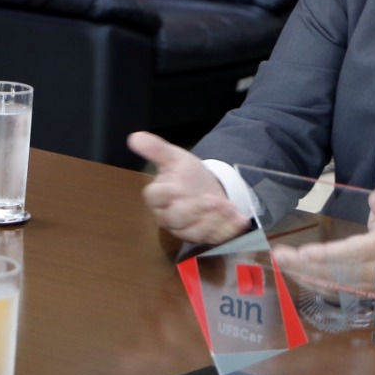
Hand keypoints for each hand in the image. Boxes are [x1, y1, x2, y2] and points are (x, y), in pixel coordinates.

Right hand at [127, 131, 249, 244]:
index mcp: (158, 198)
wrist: (207, 187)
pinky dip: (229, 229)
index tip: (177, 187)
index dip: (165, 194)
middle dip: (195, 210)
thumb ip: (156, 149)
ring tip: (228, 206)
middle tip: (211, 199)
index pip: (155, 198)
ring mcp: (188, 229)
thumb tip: (134, 137)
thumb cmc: (186, 174)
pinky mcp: (206, 237)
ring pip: (196, 231)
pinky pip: (216, 237)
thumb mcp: (174, 158)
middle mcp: (169, 217)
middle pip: (176, 219)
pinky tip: (239, 219)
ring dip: (214, 220)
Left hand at [270, 184, 374, 290]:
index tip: (303, 252)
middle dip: (305, 266)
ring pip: (334, 285)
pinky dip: (316, 285)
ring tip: (282, 265)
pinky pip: (338, 292)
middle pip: (336, 272)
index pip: (352, 253)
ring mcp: (371, 284)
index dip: (327, 255)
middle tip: (279, 256)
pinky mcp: (367, 291)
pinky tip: (297, 276)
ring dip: (306, 276)